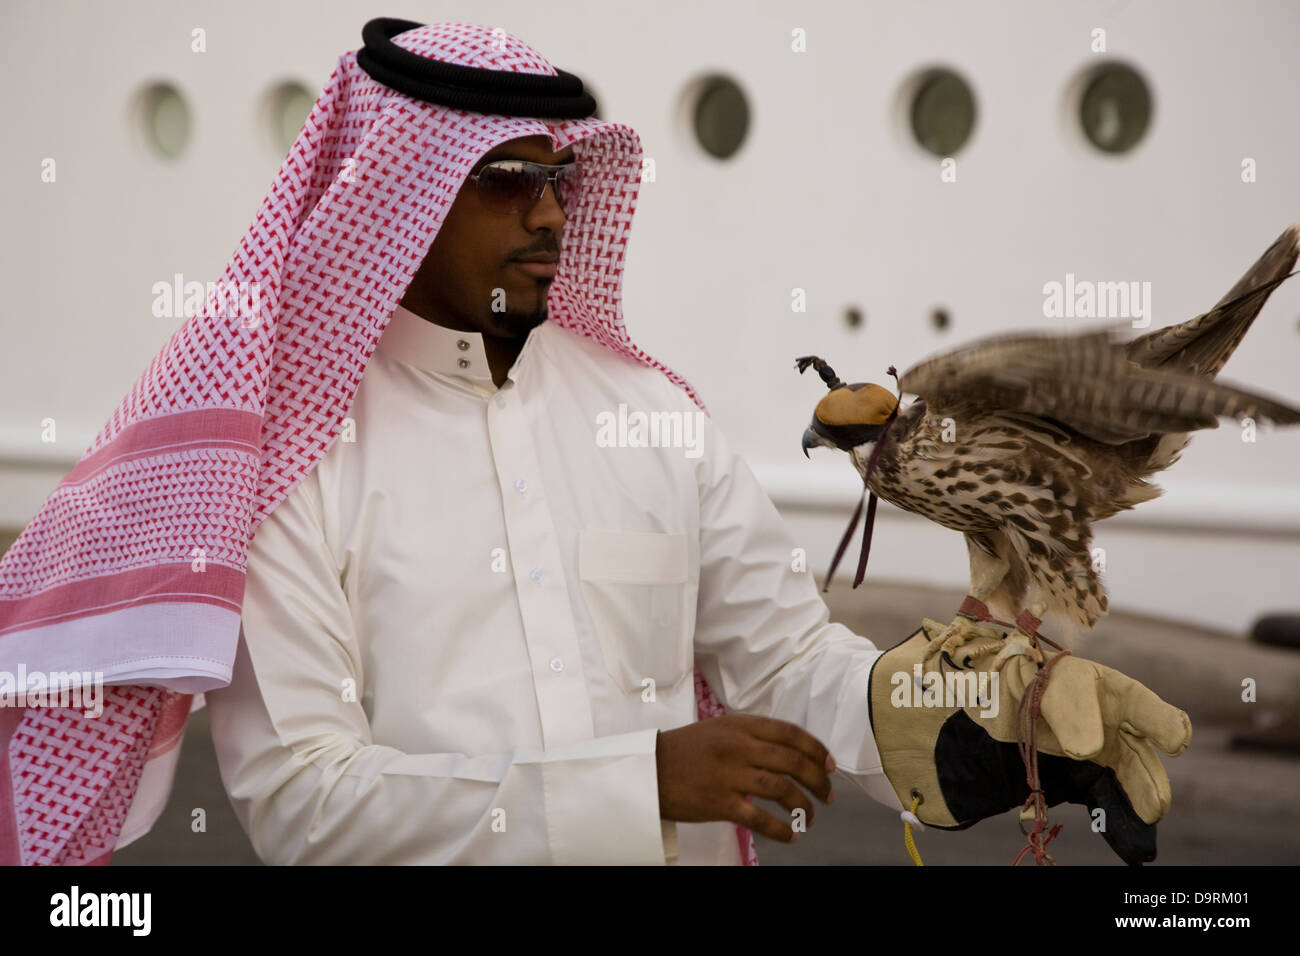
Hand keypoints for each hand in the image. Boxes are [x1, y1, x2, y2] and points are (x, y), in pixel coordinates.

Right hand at [655, 715, 836, 843]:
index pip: (790, 733)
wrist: (650, 769)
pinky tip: (790, 835)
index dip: (817, 750)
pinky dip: (781, 830)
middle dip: (818, 780)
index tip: (830, 765)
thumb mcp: (720, 729)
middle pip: (792, 762)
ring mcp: (729, 775)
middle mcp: (738, 747)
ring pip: (782, 790)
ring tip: (810, 817)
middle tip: (828, 795)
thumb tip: (790, 750)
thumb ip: (752, 734)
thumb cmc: (686, 749)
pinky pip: (760, 819)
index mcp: (740, 725)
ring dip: (804, 806)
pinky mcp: (719, 803)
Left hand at [868, 621, 1191, 863]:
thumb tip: (1090, 744)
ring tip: (1149, 811)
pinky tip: (1119, 822)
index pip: (1103, 688)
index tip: (1172, 737)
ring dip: (1129, 785)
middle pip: (1110, 728)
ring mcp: (1035, 740)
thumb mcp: (969, 680)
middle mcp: (1042, 704)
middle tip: (1157, 797)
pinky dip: (1100, 804)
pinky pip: (1072, 786)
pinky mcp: (1021, 773)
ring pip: (1099, 761)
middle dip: (1140, 760)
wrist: (869, 719)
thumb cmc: (912, 685)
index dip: (1142, 710)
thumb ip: (1031, 706)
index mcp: (1034, 670)